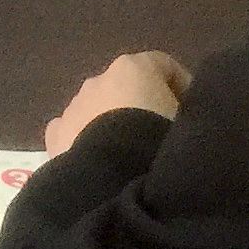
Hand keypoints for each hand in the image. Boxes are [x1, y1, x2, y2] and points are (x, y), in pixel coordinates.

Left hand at [43, 51, 191, 156]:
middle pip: (127, 89)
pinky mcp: (56, 136)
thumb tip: (186, 121)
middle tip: (161, 139)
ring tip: (131, 159)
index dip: (182, 88)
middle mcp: (98, 80)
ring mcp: (73, 107)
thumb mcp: (188, 127)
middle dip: (143, 109)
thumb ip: (188, 115)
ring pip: (99, 111)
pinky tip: (101, 166)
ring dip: (114, 127)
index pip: (164, 66)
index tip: (192, 113)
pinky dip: (87, 144)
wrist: (114, 181)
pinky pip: (75, 134)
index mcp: (132, 68)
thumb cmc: (159, 145)